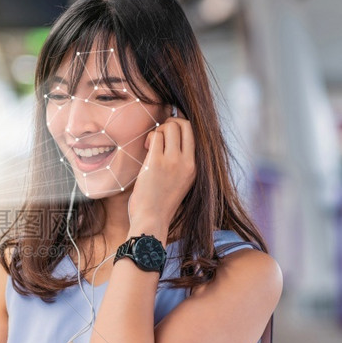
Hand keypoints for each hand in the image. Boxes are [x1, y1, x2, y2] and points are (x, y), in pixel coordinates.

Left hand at [127, 115, 195, 236]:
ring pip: (169, 127)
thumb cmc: (161, 203)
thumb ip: (180, 163)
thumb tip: (170, 140)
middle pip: (184, 125)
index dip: (180, 127)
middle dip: (170, 123)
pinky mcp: (156, 162)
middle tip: (159, 135)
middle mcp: (187, 162)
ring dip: (157, 131)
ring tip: (151, 145)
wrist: (152, 220)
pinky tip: (146, 149)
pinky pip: (155, 136)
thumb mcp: (180, 182)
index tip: (168, 135)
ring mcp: (173, 161)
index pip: (194, 134)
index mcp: (195, 167)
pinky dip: (149, 138)